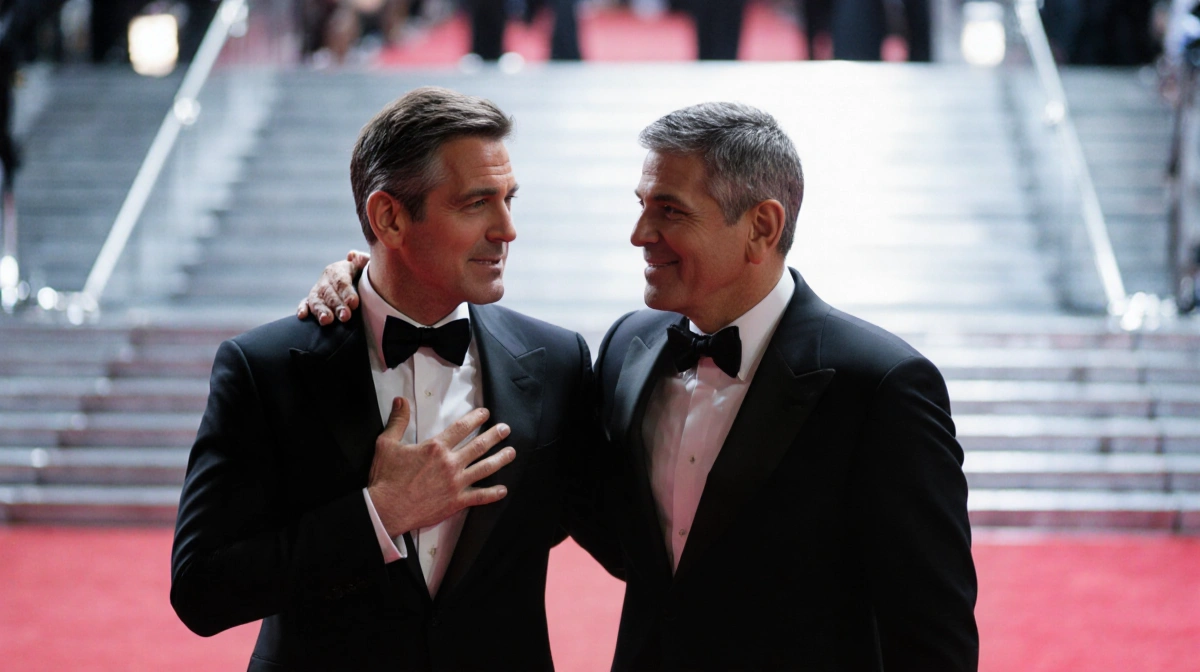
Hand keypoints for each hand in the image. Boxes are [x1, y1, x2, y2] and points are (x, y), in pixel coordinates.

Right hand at [297, 250, 370, 324]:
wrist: (359, 283)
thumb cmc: (366, 276)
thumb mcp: (366, 266)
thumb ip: (362, 260)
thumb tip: (352, 255)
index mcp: (339, 269)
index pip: (341, 281)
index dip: (346, 292)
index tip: (354, 303)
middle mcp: (326, 280)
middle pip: (329, 293)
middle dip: (337, 305)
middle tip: (345, 316)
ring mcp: (318, 290)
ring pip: (316, 299)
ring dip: (320, 310)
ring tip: (327, 320)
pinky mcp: (312, 300)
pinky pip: (305, 303)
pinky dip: (302, 308)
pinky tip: (302, 315)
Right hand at [367, 398, 514, 536]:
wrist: (386, 509)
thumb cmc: (386, 477)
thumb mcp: (387, 444)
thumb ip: (398, 421)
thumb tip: (400, 400)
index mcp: (435, 447)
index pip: (461, 427)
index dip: (476, 418)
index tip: (486, 413)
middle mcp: (450, 463)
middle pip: (479, 445)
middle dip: (495, 435)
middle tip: (506, 429)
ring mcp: (456, 483)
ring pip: (485, 468)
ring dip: (500, 459)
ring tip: (511, 452)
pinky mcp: (456, 502)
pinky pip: (480, 496)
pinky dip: (493, 493)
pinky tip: (503, 489)